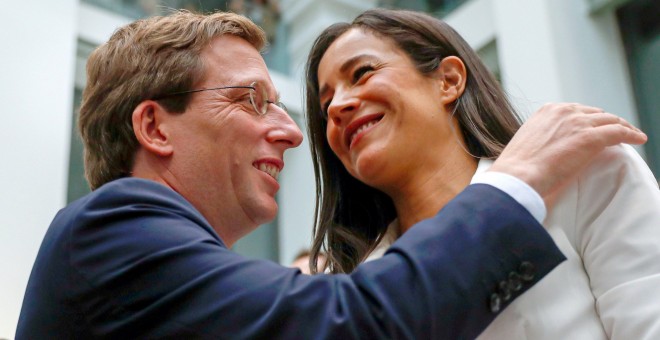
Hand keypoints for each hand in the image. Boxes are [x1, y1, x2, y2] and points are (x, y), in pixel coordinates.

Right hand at [490, 103, 646, 203]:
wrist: (517, 177)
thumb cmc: (518, 169)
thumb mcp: (529, 143)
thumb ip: (544, 139)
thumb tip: (553, 149)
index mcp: (547, 111)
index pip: (577, 111)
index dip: (590, 120)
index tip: (596, 128)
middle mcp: (564, 111)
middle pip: (596, 113)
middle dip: (608, 122)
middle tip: (617, 133)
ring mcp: (579, 123)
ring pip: (611, 120)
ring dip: (623, 127)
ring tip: (631, 135)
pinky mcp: (591, 138)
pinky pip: (619, 132)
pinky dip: (631, 135)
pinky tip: (638, 139)